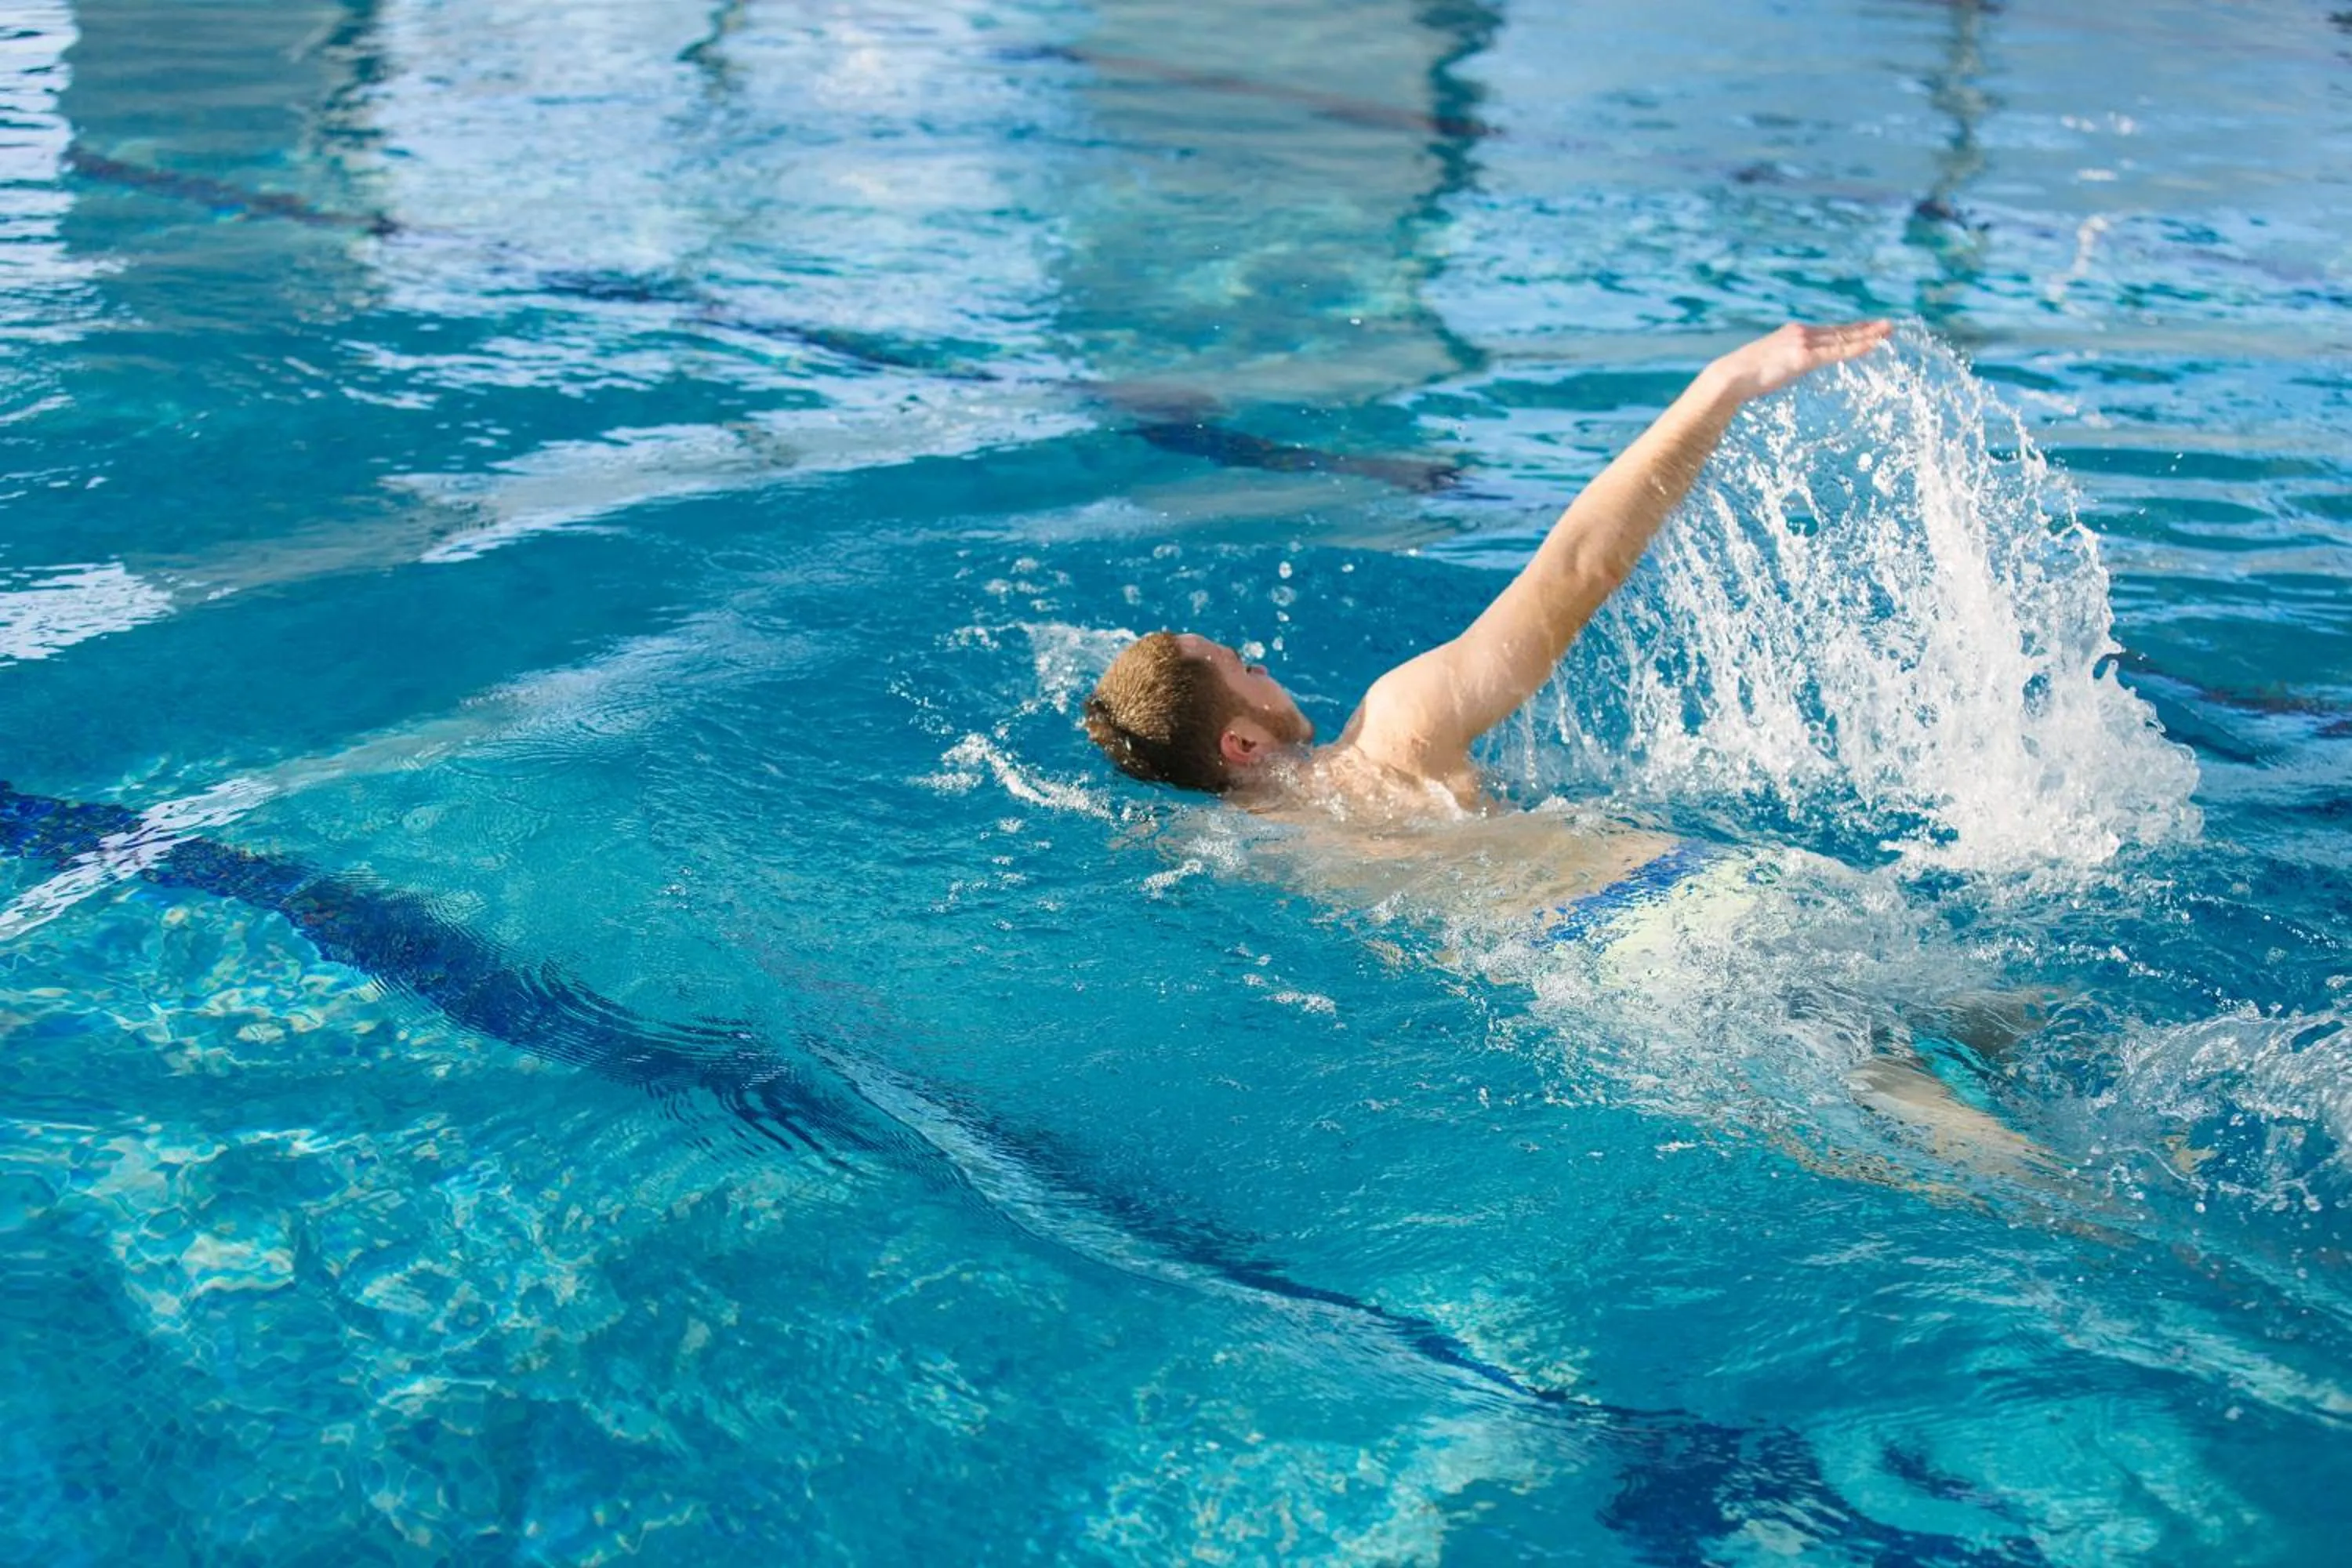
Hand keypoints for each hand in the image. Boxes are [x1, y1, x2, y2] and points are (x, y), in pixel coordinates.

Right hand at [1703, 319, 1892, 402]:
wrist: (1730, 376)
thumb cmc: (1744, 377)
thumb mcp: (1771, 365)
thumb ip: (1786, 363)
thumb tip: (1791, 370)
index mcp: (1794, 334)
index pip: (1830, 331)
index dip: (1851, 330)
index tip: (1868, 329)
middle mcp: (1801, 333)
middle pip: (1840, 331)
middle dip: (1866, 328)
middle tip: (1888, 325)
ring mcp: (1803, 343)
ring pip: (1842, 338)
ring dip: (1867, 335)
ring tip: (1887, 332)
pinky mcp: (1803, 357)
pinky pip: (1836, 352)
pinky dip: (1856, 347)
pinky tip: (1872, 345)